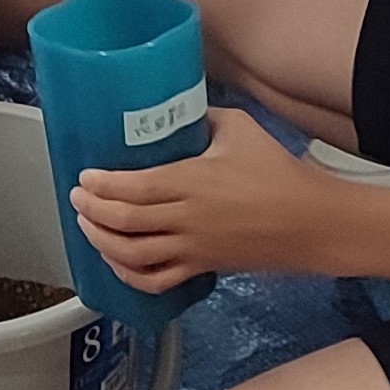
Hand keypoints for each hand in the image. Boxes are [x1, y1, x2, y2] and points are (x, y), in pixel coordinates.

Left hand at [66, 107, 346, 290]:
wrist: (312, 223)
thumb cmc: (278, 173)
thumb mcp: (240, 129)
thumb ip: (202, 117)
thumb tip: (173, 108)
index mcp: (192, 181)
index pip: (134, 187)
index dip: (102, 185)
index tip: (83, 176)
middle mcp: (187, 219)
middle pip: (125, 222)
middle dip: (92, 210)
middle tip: (77, 197)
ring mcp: (193, 248)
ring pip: (133, 255)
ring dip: (102, 242)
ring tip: (87, 225)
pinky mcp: (203, 268)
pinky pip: (158, 281)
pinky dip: (129, 275)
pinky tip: (116, 262)